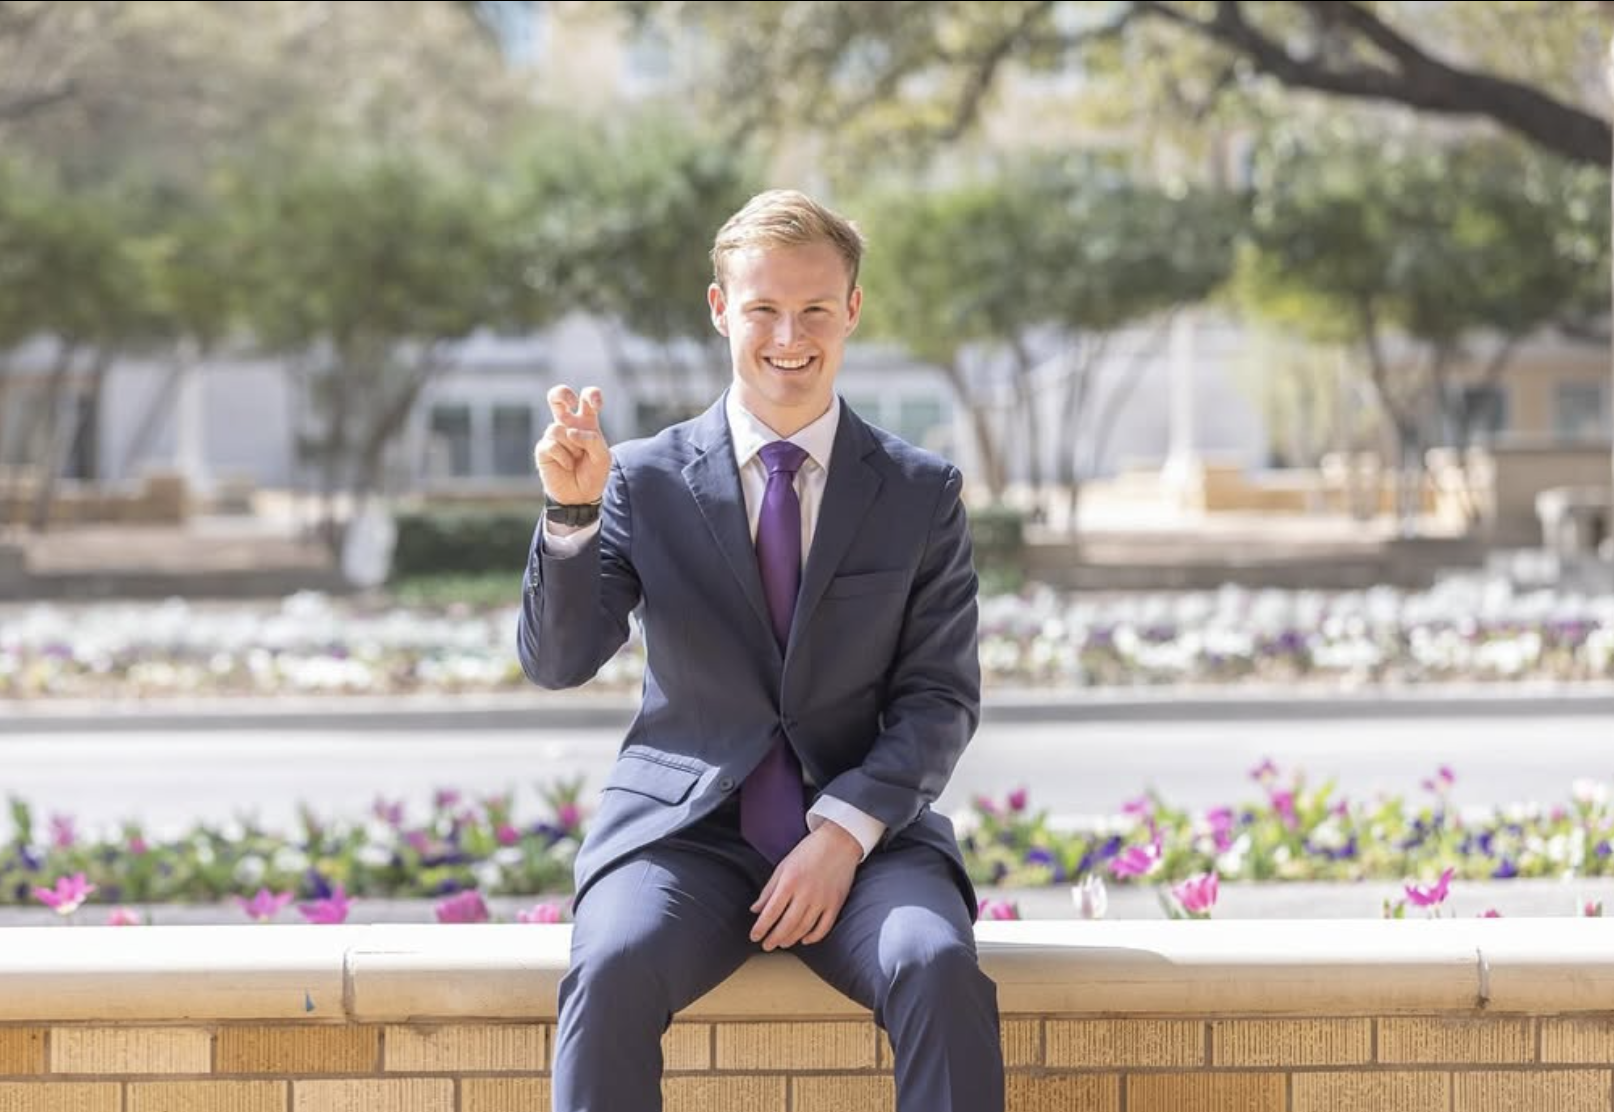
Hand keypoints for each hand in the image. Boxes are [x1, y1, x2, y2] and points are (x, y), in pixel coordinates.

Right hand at [535, 385, 609, 505]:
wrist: (580, 496)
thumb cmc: (593, 473)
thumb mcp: (603, 457)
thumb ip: (593, 440)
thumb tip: (570, 432)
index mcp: (586, 422)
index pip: (587, 399)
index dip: (591, 395)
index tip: (596, 404)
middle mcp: (568, 425)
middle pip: (558, 396)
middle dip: (562, 393)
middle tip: (570, 404)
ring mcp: (554, 436)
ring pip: (558, 429)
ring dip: (571, 446)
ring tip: (576, 459)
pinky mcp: (543, 449)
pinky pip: (552, 444)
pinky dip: (564, 457)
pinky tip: (568, 466)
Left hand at [749, 821, 861, 950]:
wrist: (839, 841)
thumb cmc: (809, 852)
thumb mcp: (784, 866)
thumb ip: (769, 889)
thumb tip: (755, 910)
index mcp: (790, 881)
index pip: (771, 912)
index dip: (761, 927)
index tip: (754, 936)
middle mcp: (806, 893)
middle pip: (787, 924)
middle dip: (774, 938)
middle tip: (766, 946)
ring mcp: (823, 900)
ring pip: (804, 928)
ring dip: (791, 939)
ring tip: (782, 943)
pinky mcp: (836, 903)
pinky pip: (824, 927)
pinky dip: (814, 937)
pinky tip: (805, 939)